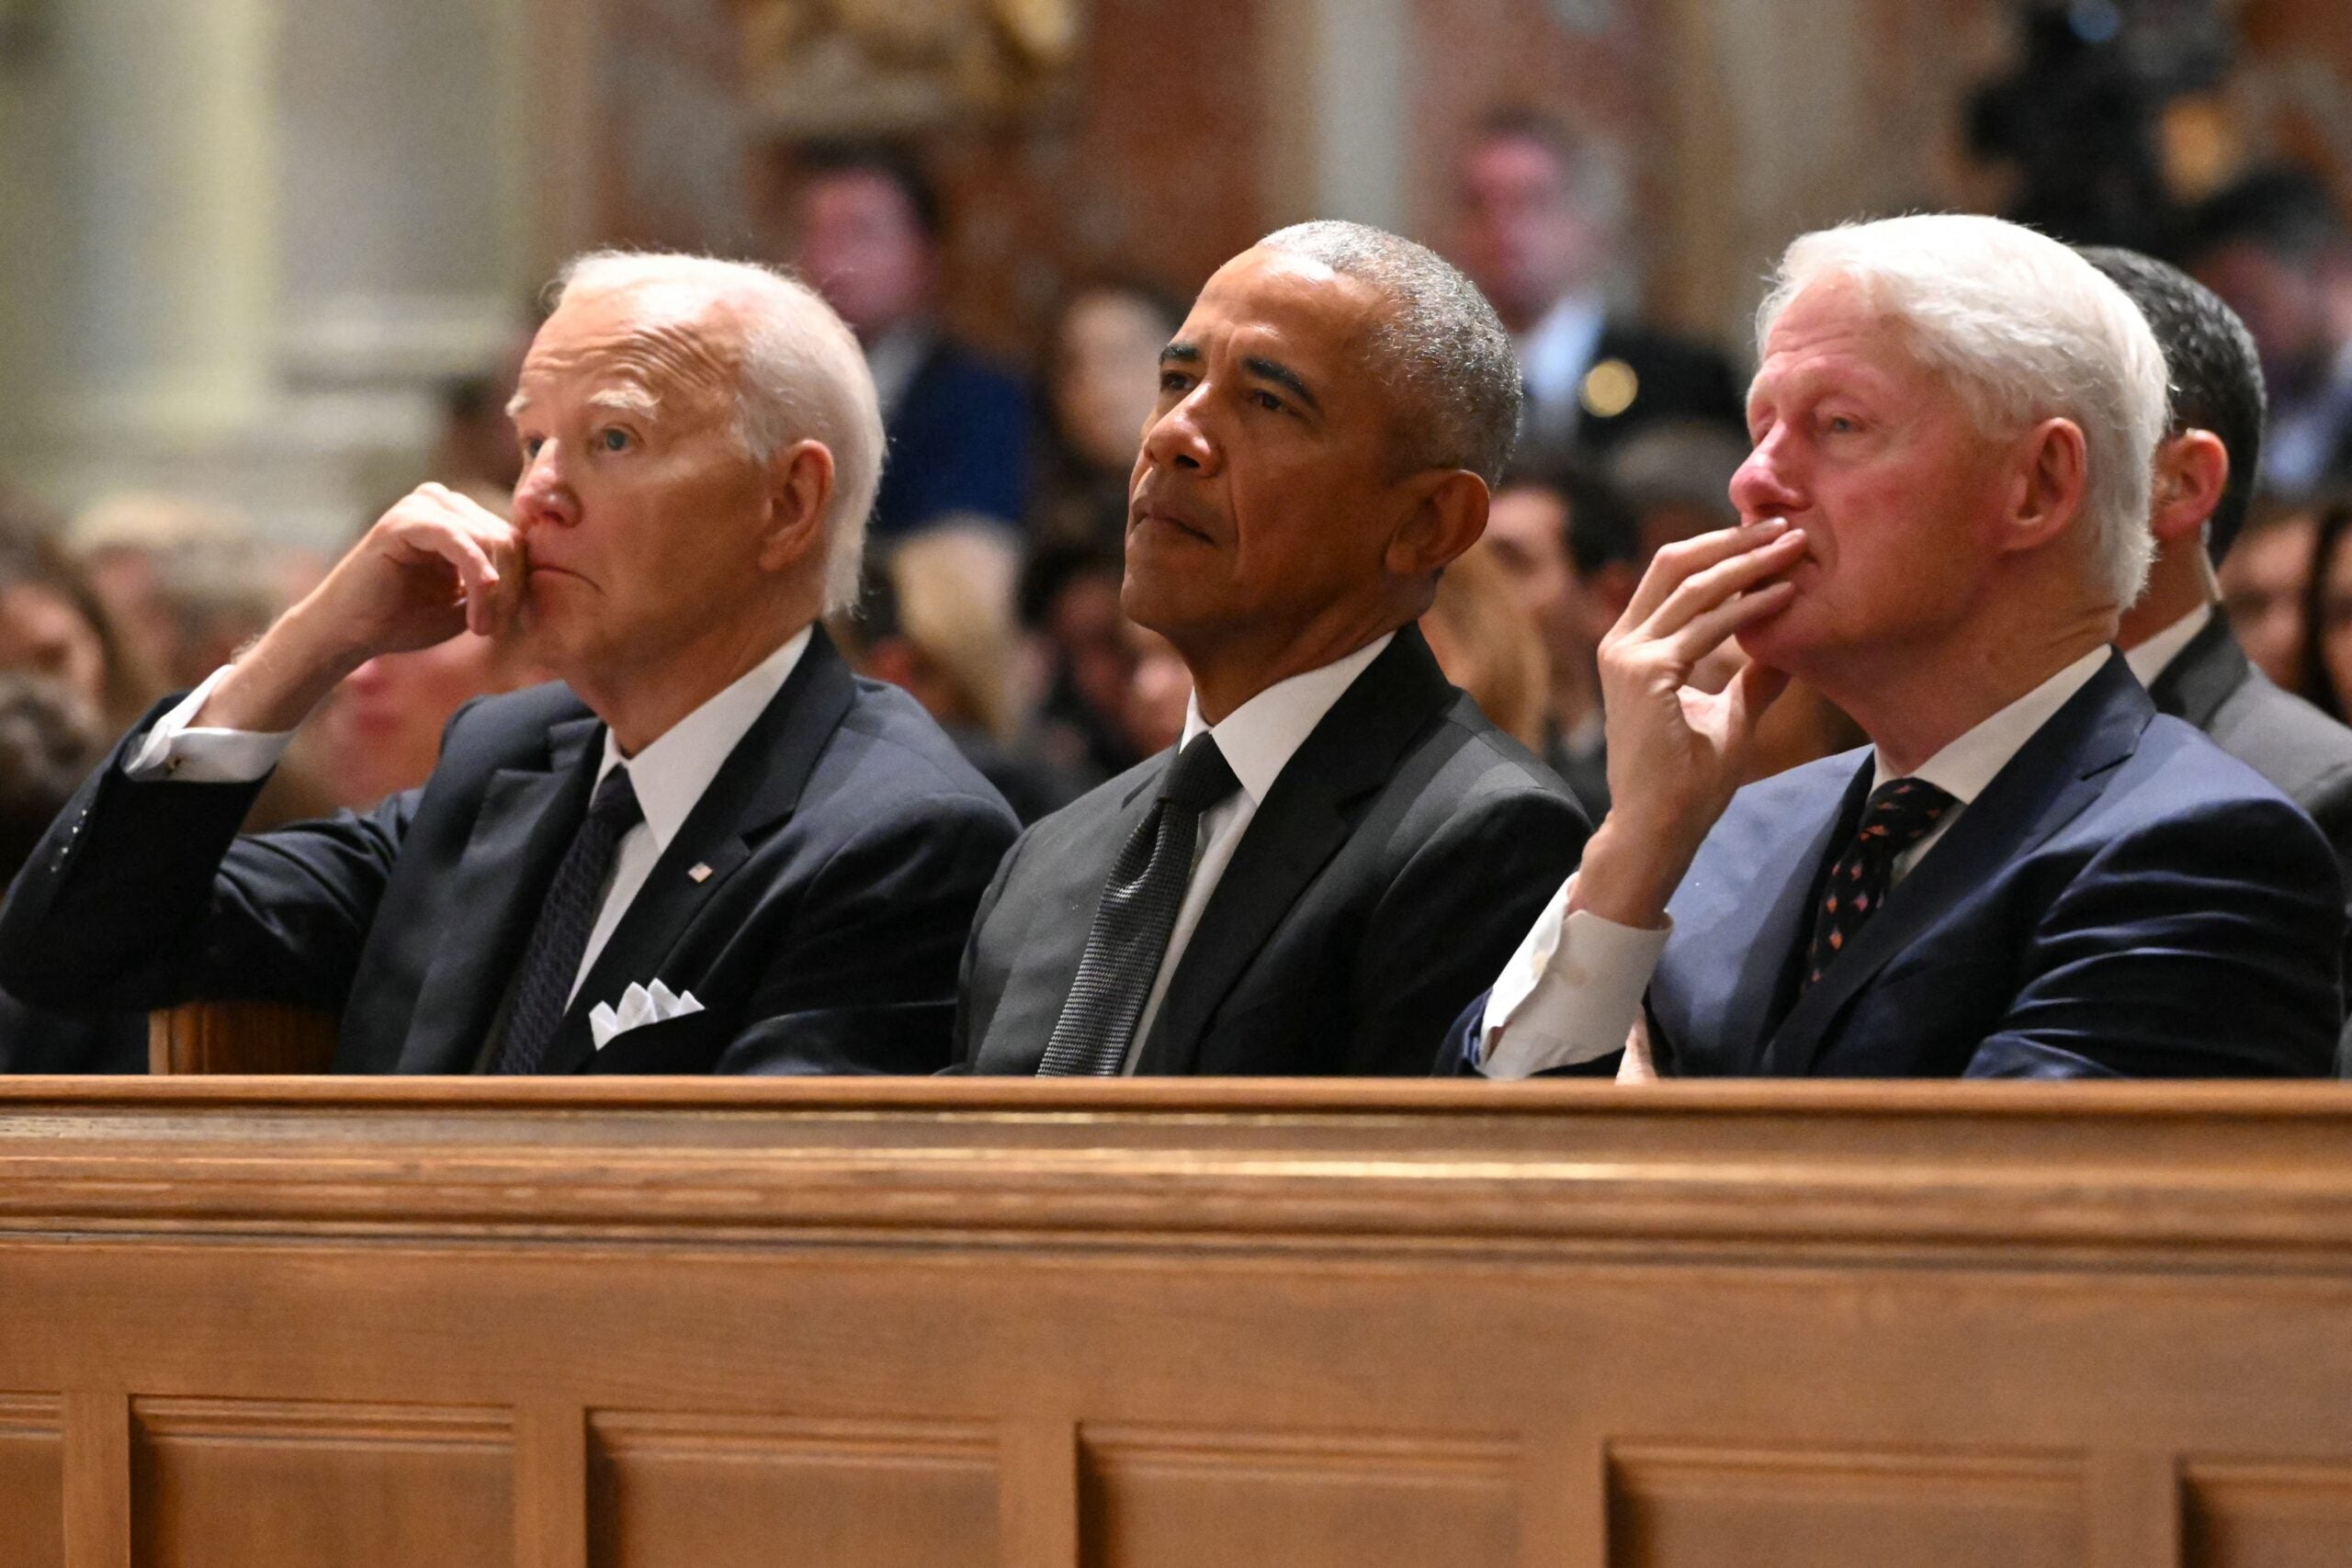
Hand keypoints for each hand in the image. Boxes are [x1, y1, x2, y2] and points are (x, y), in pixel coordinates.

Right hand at [198, 485, 525, 732]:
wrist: (348, 633)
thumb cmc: (404, 620)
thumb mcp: (469, 603)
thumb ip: (503, 584)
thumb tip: (546, 579)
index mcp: (461, 516)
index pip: (516, 540)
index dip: (521, 585)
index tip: (508, 625)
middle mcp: (444, 501)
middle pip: (509, 538)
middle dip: (511, 590)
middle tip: (493, 631)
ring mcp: (424, 505)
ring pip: (491, 540)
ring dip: (495, 592)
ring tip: (481, 628)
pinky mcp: (405, 520)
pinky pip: (460, 541)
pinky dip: (477, 576)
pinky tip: (476, 612)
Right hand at [1571, 518, 1805, 929]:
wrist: (1658, 828)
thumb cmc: (1687, 783)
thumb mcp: (1728, 718)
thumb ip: (1751, 681)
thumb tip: (1787, 650)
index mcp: (1632, 647)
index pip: (1672, 576)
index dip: (1720, 549)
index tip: (1769, 538)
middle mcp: (1621, 643)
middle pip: (1674, 563)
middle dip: (1732, 540)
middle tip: (1785, 526)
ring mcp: (1628, 656)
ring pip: (1693, 585)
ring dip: (1749, 563)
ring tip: (1795, 549)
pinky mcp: (1644, 674)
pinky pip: (1707, 626)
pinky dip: (1748, 606)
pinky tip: (1785, 595)